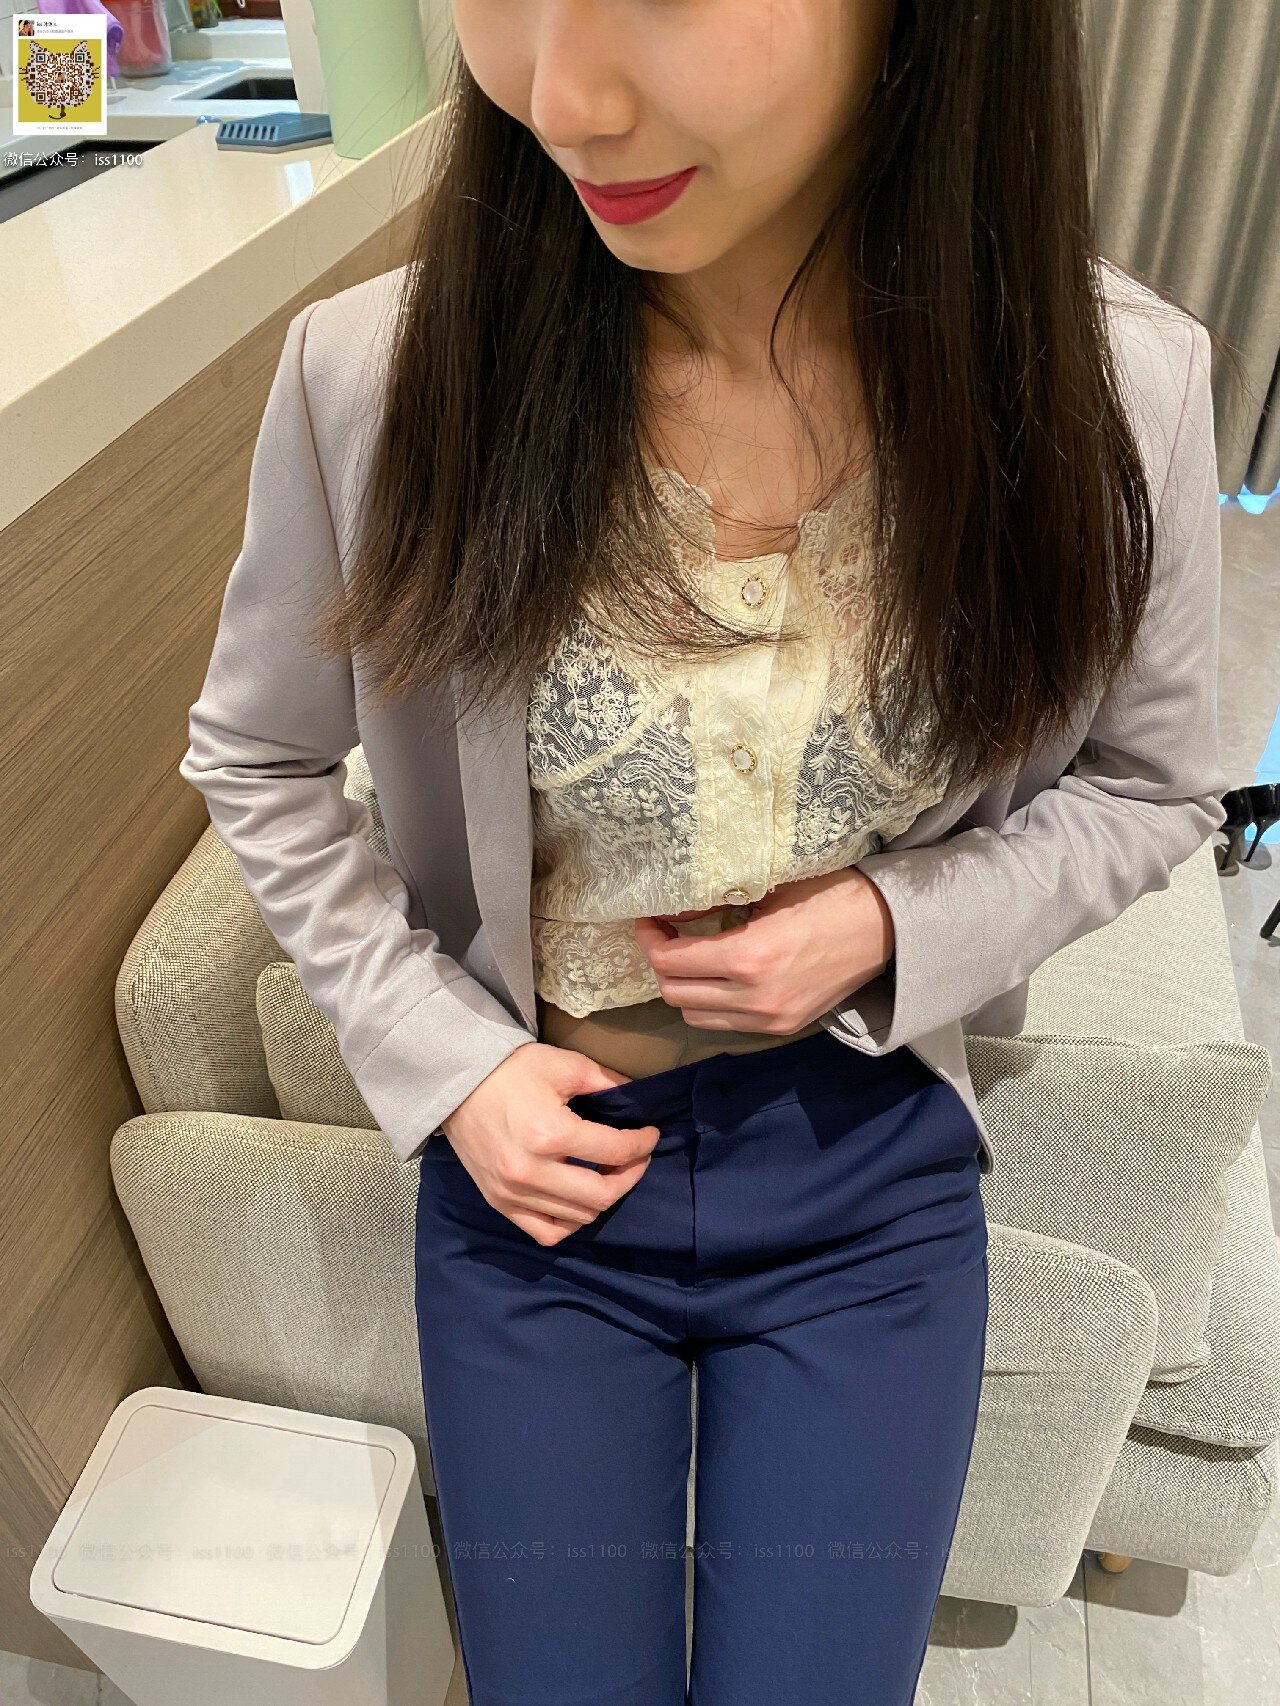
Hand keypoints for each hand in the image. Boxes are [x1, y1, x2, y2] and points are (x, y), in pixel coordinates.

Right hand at [438, 1042, 660, 1246]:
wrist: (457, 1084)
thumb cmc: (511, 1070)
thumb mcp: (564, 1064)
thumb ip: (606, 1082)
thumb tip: (637, 1098)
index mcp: (551, 1133)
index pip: (614, 1151)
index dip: (641, 1144)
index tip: (650, 1135)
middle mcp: (532, 1171)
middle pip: (601, 1195)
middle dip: (630, 1176)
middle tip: (636, 1159)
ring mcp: (513, 1192)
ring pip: (578, 1217)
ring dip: (602, 1198)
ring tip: (607, 1175)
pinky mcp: (500, 1202)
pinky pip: (544, 1232)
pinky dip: (568, 1223)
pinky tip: (577, 1201)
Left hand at [632, 868, 894, 1033]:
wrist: (885, 928)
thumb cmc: (829, 895)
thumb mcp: (767, 888)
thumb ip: (714, 903)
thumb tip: (670, 912)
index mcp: (749, 956)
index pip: (670, 962)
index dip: (650, 940)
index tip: (649, 921)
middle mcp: (754, 997)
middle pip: (674, 993)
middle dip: (661, 963)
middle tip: (665, 935)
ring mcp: (769, 1018)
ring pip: (694, 1015)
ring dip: (684, 987)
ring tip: (691, 957)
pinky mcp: (782, 1027)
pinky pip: (725, 1023)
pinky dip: (712, 1002)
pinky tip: (721, 975)